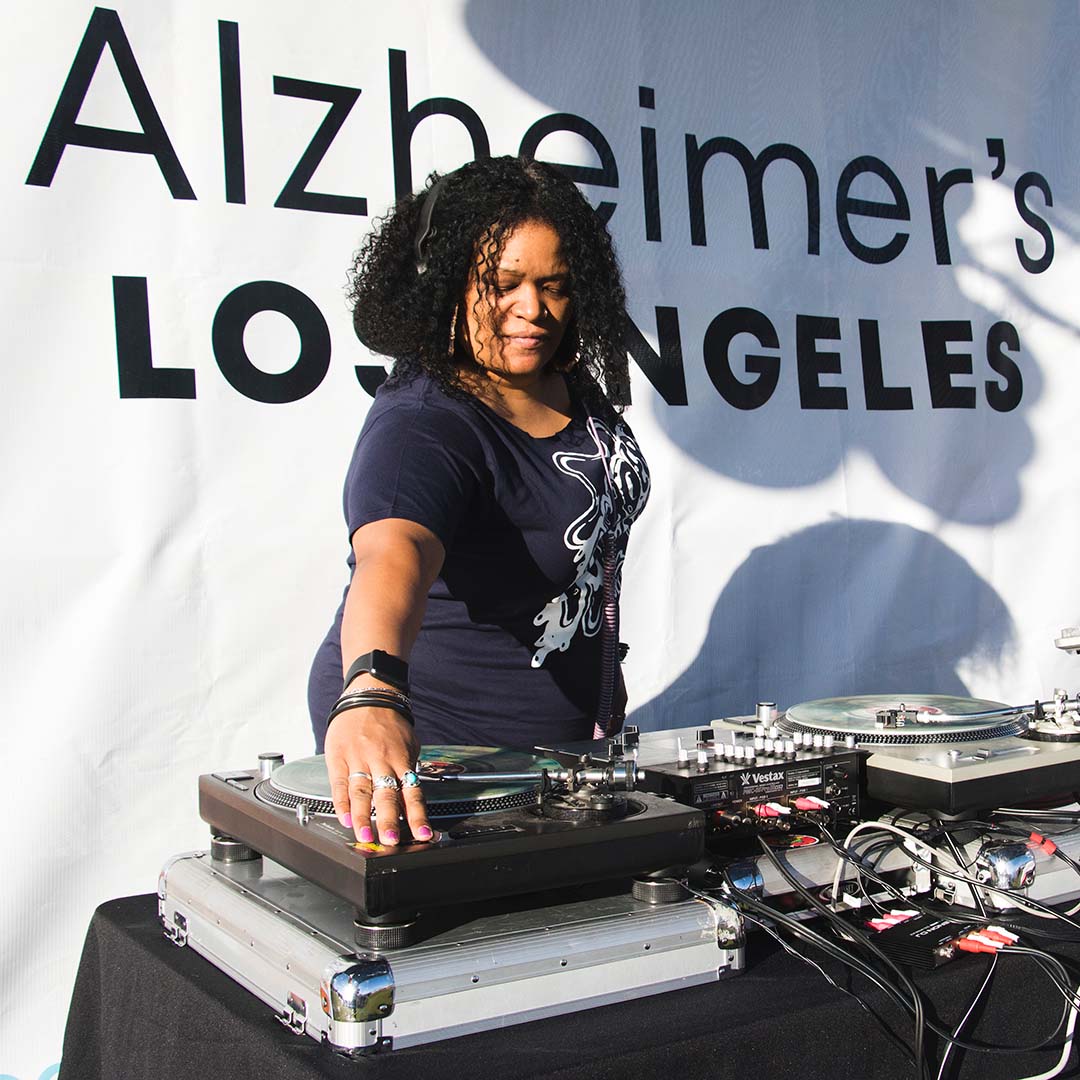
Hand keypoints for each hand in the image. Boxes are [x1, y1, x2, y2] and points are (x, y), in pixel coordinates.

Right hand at [324, 706, 432, 845]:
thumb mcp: (409, 744)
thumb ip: (408, 771)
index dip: (417, 815)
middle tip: (390, 840)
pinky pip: (339, 783)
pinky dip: (341, 803)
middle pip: (386, 795)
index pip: (412, 792)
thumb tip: (412, 801)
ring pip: (361, 792)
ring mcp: (358, 759)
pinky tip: (344, 818)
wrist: (368, 696)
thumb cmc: (390, 724)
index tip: (423, 834)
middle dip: (389, 820)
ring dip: (363, 817)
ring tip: (365, 837)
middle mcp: (380, 760)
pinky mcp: (338, 757)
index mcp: (401, 759)